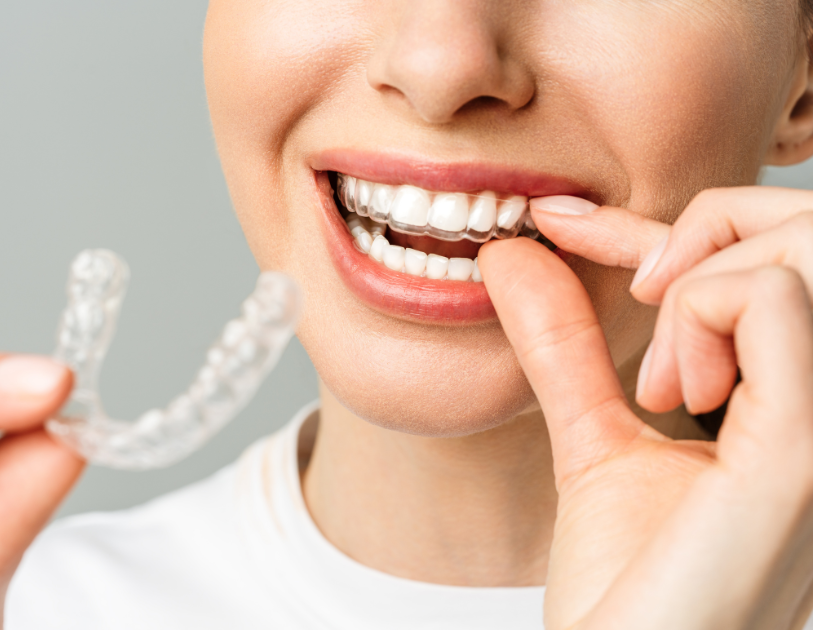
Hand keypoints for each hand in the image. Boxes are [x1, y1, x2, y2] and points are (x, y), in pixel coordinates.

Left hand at [478, 186, 812, 629]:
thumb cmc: (629, 583)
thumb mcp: (596, 436)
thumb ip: (567, 344)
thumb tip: (511, 253)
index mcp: (803, 405)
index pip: (766, 259)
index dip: (666, 225)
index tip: (560, 221)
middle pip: (805, 231)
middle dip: (701, 244)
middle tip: (639, 333)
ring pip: (792, 252)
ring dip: (698, 289)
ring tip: (662, 389)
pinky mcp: (803, 449)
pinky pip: (770, 300)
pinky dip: (700, 312)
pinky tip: (673, 395)